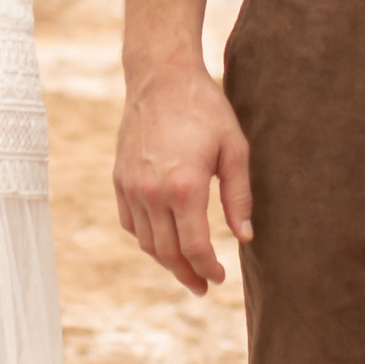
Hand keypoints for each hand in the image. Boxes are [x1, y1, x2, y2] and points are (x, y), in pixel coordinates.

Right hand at [114, 58, 253, 295]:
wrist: (161, 77)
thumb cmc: (205, 108)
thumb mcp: (234, 149)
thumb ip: (239, 197)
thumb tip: (245, 237)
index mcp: (185, 187)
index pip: (195, 248)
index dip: (208, 270)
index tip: (220, 278)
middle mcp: (152, 192)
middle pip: (167, 253)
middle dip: (186, 274)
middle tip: (202, 286)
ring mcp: (131, 186)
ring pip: (146, 242)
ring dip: (166, 261)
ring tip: (185, 268)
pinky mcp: (119, 178)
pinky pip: (130, 222)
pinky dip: (146, 239)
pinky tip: (163, 240)